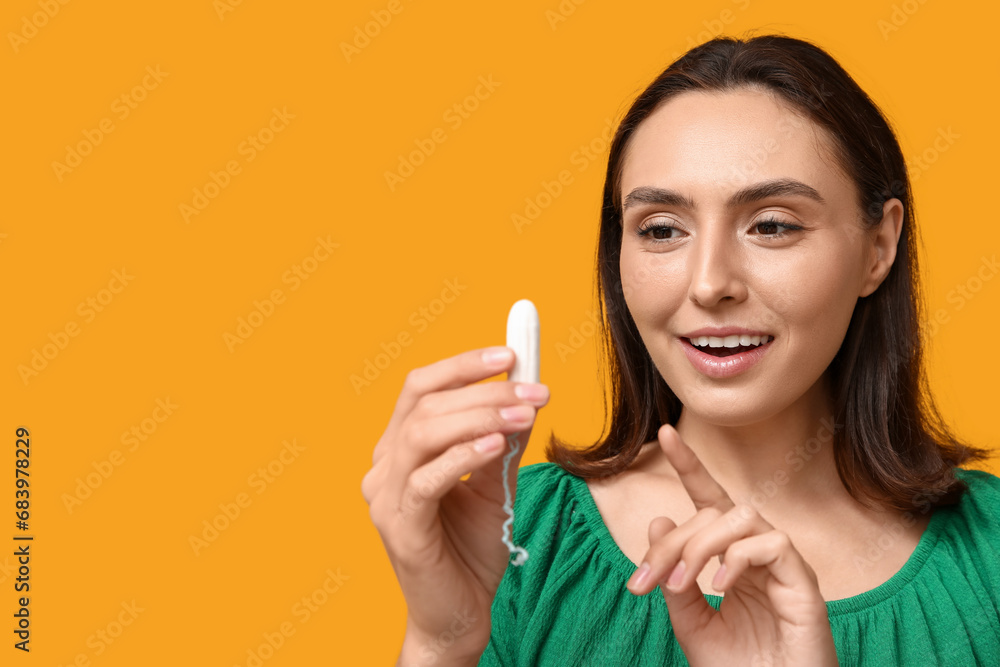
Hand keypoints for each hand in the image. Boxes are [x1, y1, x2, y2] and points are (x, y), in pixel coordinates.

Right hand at [361, 346, 549, 662]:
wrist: (461, 613)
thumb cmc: (472, 548)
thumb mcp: (495, 484)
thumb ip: (502, 441)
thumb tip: (527, 394)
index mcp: (400, 449)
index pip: (421, 388)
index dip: (463, 365)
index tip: (512, 354)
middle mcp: (384, 466)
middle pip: (425, 404)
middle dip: (484, 390)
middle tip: (535, 389)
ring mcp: (386, 497)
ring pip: (422, 433)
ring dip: (479, 416)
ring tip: (525, 413)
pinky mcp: (400, 528)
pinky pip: (426, 481)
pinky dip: (462, 456)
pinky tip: (497, 445)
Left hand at [626, 424, 837, 666]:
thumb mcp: (691, 623)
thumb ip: (673, 578)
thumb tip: (658, 519)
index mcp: (730, 558)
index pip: (709, 501)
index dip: (690, 466)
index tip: (664, 433)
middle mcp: (757, 553)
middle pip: (712, 512)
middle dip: (672, 540)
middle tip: (646, 580)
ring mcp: (783, 566)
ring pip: (740, 516)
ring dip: (700, 544)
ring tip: (681, 583)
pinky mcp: (804, 582)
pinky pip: (772, 542)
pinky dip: (737, 558)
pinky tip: (719, 587)